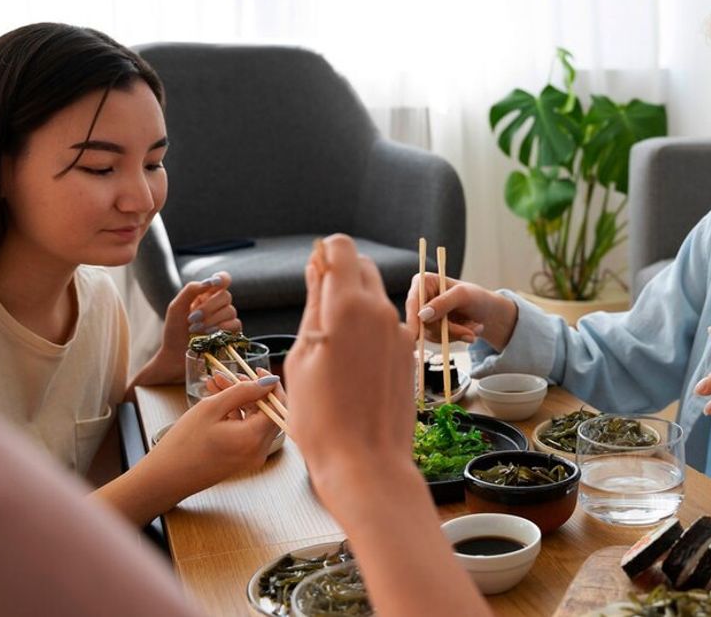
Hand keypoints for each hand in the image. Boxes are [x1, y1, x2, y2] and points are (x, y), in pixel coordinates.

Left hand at [141, 271, 241, 384]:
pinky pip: (235, 325)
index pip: (223, 280)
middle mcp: (218, 306)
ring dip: (211, 320)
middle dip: (208, 307)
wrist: (175, 356)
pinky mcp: (231, 334)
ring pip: (231, 311)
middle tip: (192, 318)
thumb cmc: (174, 331)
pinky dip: (221, 328)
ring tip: (195, 330)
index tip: (215, 284)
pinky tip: (208, 335)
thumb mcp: (176, 307)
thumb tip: (210, 282)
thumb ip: (191, 290)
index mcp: (206, 295)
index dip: (222, 279)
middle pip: (226, 296)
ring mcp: (226, 320)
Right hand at [148, 371, 281, 494]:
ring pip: (255, 420)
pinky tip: (217, 403)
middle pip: (267, 412)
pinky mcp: (242, 460)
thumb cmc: (184, 443)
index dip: (270, 385)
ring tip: (216, 384)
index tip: (257, 371)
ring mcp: (251, 457)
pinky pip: (247, 432)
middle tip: (228, 376)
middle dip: (251, 391)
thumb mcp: (212, 408)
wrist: (165, 478)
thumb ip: (243, 391)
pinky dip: (236, 415)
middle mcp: (259, 451)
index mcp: (254, 438)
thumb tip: (269, 381)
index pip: (278, 406)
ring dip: (240, 401)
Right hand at [285, 235, 418, 513]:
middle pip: (362, 267)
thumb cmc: (321, 418)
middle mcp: (380, 310)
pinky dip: (370, 328)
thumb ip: (312, 307)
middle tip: (317, 313)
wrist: (366, 462)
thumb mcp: (302, 358)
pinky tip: (354, 362)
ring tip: (334, 345)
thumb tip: (316, 270)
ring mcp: (400, 331)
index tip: (311, 277)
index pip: (341, 248)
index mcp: (347, 306)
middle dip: (340, 276)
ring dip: (355, 304)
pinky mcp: (409, 351)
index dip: (323, 256)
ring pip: (376, 296)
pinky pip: (388, 324)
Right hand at [404, 273, 517, 350]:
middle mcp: (420, 299)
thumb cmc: (476, 297)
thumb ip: (443, 303)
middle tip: (470, 334)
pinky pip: (437, 340)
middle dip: (447, 330)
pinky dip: (455, 338)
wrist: (487, 312)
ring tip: (473, 329)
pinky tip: (468, 331)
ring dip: (454, 335)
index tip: (415, 336)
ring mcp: (425, 315)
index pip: (413, 302)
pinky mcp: (431, 329)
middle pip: (422, 322)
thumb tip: (422, 315)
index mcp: (423, 282)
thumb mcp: (463, 296)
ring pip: (430, 334)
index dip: (412, 319)